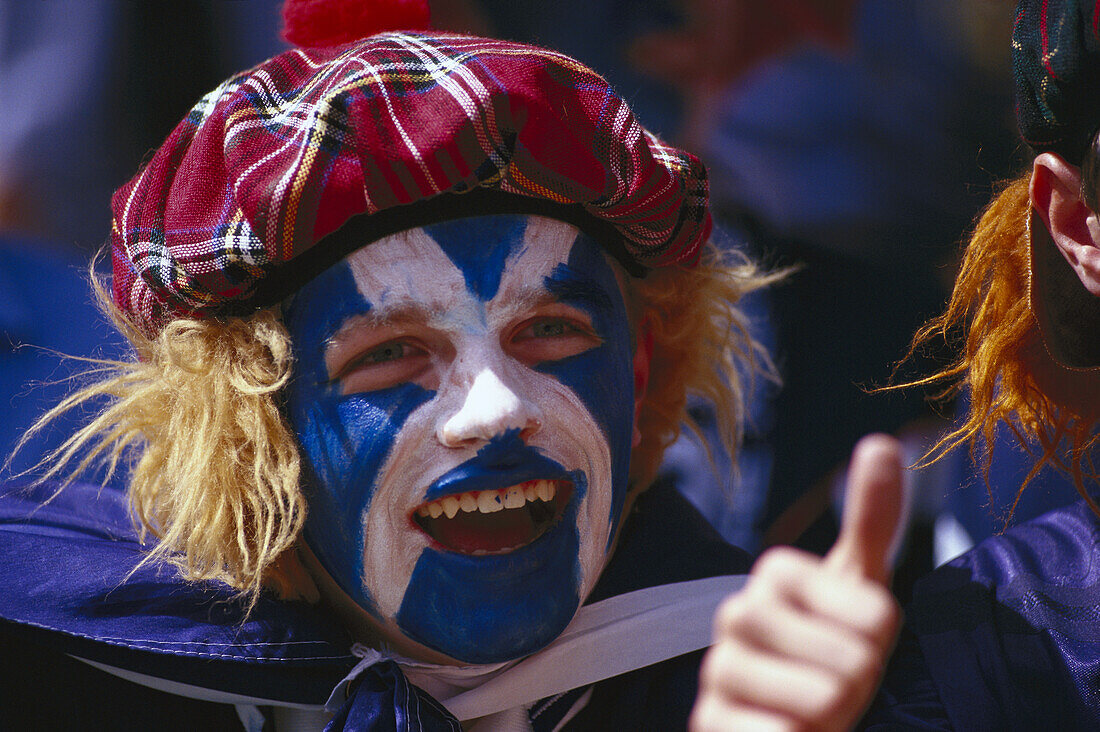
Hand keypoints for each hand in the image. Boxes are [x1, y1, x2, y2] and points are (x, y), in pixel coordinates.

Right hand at [690, 434, 903, 731]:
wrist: (794, 716)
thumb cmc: (829, 650)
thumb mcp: (860, 587)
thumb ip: (871, 520)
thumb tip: (881, 441)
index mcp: (775, 574)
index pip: (870, 612)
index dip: (882, 637)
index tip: (869, 640)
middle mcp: (736, 614)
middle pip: (844, 658)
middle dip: (862, 681)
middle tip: (845, 683)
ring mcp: (720, 671)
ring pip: (814, 698)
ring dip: (834, 714)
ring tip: (822, 710)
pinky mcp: (709, 722)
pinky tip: (792, 729)